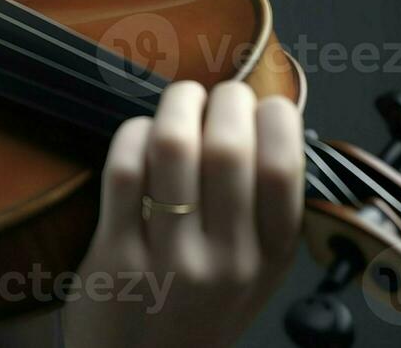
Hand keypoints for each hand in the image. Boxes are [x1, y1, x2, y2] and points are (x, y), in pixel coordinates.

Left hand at [60, 80, 304, 347]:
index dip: (274, 119)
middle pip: (228, 149)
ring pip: (173, 148)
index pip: (283, 170)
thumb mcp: (250, 272)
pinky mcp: (117, 255)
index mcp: (269, 259)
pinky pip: (124, 171)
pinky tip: (137, 133)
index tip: (262, 102)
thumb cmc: (194, 307)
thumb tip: (260, 123)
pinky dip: (130, 135)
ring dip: (174, 106)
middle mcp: (227, 260)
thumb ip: (259, 212)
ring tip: (178, 101)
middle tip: (215, 93)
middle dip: (222, 99)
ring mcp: (170, 258)